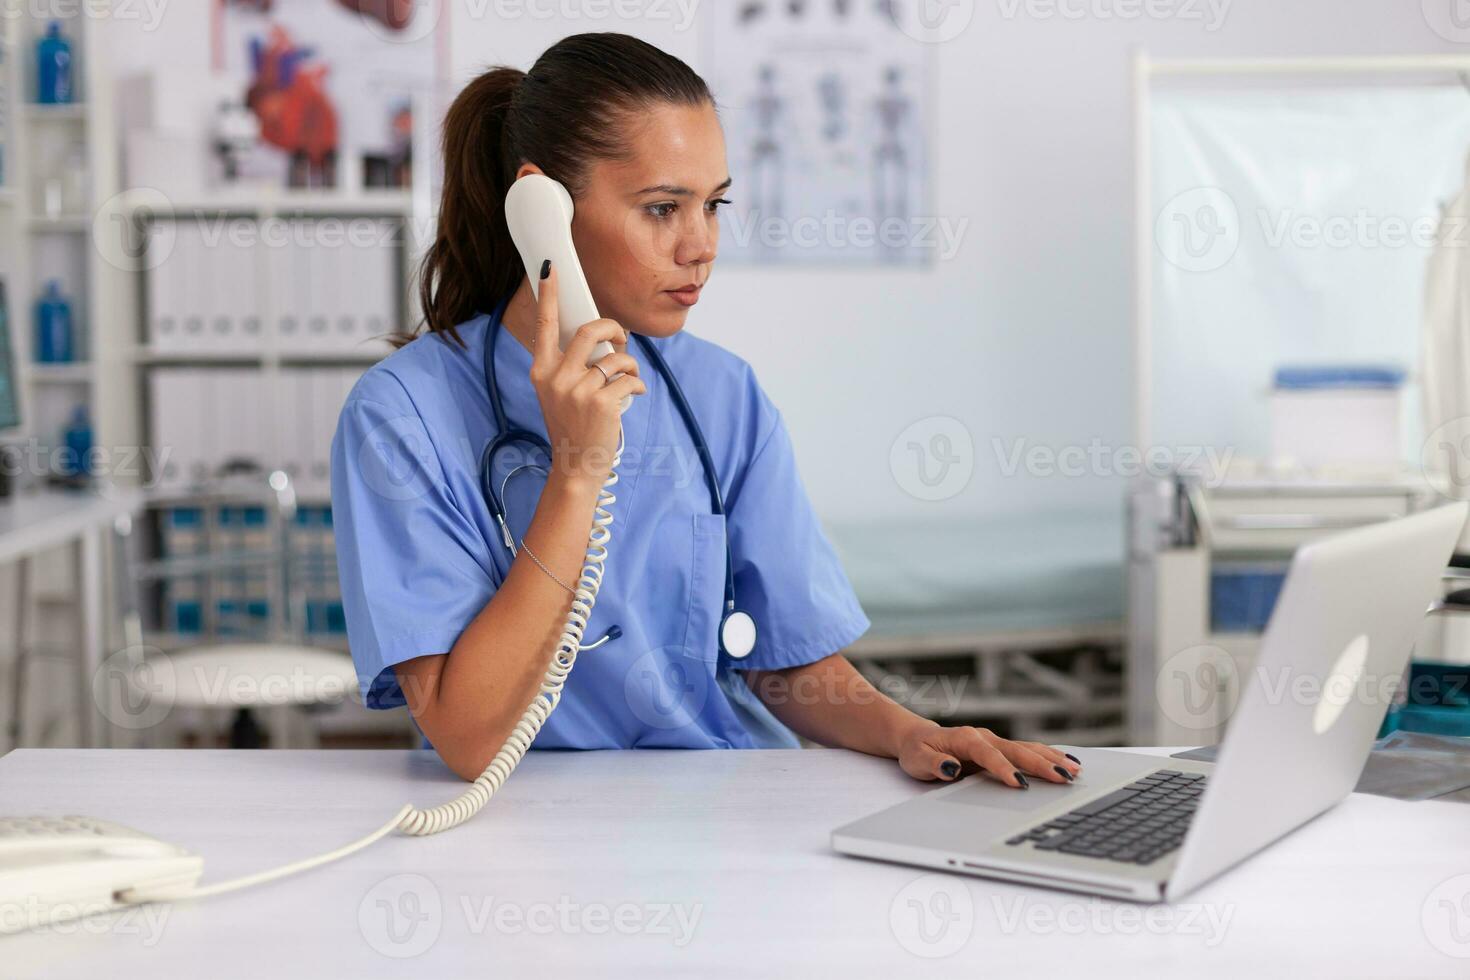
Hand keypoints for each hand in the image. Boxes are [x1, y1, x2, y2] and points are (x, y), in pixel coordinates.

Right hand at [528, 261, 646, 489]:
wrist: (576, 466)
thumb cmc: (572, 427)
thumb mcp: (559, 394)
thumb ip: (571, 366)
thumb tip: (601, 340)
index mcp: (542, 371)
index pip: (544, 326)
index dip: (548, 296)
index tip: (550, 269)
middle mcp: (556, 378)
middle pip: (589, 330)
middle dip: (612, 328)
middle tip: (621, 339)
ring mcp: (578, 391)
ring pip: (616, 357)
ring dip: (630, 364)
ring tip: (630, 379)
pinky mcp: (601, 404)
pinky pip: (629, 378)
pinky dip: (638, 384)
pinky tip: (635, 394)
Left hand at [896, 723, 1081, 788]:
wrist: (917, 739)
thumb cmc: (918, 751)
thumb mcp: (918, 761)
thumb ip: (934, 765)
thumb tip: (952, 768)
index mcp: (966, 739)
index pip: (990, 755)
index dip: (1005, 769)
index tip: (1020, 783)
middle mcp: (984, 737)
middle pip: (1018, 750)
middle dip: (1042, 764)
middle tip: (1064, 778)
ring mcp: (994, 741)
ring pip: (1028, 748)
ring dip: (1051, 759)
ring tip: (1075, 770)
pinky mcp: (1000, 748)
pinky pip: (1028, 750)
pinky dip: (1048, 756)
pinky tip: (1067, 762)